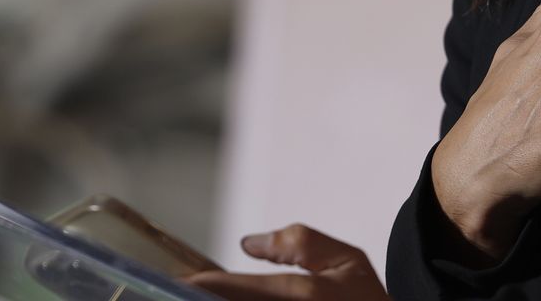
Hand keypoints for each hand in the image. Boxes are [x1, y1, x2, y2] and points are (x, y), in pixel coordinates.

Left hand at [182, 224, 387, 300]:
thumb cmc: (366, 300)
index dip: (210, 286)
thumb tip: (248, 244)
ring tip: (186, 295)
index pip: (247, 289)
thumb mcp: (346, 261)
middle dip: (204, 299)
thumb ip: (300, 244)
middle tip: (174, 289)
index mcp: (310, 295)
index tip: (181, 282)